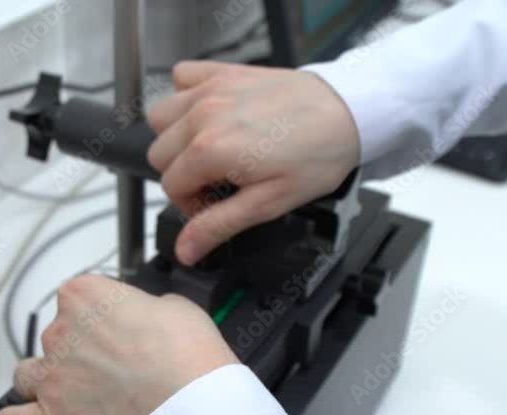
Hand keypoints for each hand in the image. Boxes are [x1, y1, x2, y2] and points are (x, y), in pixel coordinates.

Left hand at [0, 274, 237, 414]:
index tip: (116, 331)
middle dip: (77, 352)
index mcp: (85, 294)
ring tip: (77, 397)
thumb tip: (144, 319)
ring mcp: (52, 375)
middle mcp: (60, 330)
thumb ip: (146, 307)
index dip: (98, 316)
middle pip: (54, 337)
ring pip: (27, 375)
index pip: (76, 299)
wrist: (194, 401)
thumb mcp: (176, 306)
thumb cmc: (189, 353)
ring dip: (45, 383)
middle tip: (112, 369)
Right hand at [147, 60, 359, 265]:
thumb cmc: (317, 155)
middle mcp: (203, 115)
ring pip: (160, 117)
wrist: (348, 113)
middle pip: (159, 153)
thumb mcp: (267, 204)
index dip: (190, 204)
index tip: (213, 205)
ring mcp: (211, 90)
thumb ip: (218, 225)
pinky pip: (182, 76)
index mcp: (211, 150)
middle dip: (182, 173)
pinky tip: (209, 113)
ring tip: (208, 148)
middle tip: (215, 181)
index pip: (169, 186)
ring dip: (176, 136)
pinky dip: (186, 94)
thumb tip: (185, 250)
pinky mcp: (224, 73)